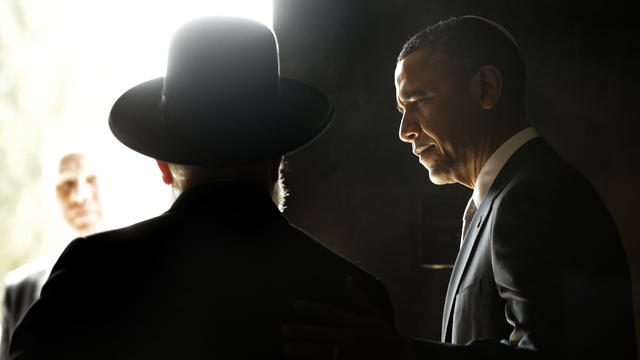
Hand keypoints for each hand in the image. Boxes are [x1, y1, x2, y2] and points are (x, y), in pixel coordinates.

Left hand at [281, 277, 413, 359]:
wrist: (401, 358)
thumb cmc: (386, 335)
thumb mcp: (374, 314)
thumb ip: (358, 298)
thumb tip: (347, 279)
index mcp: (354, 323)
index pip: (329, 313)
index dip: (311, 309)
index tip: (294, 305)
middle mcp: (350, 338)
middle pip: (321, 334)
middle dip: (301, 331)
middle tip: (283, 329)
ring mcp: (348, 354)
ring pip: (321, 351)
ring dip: (302, 350)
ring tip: (286, 348)